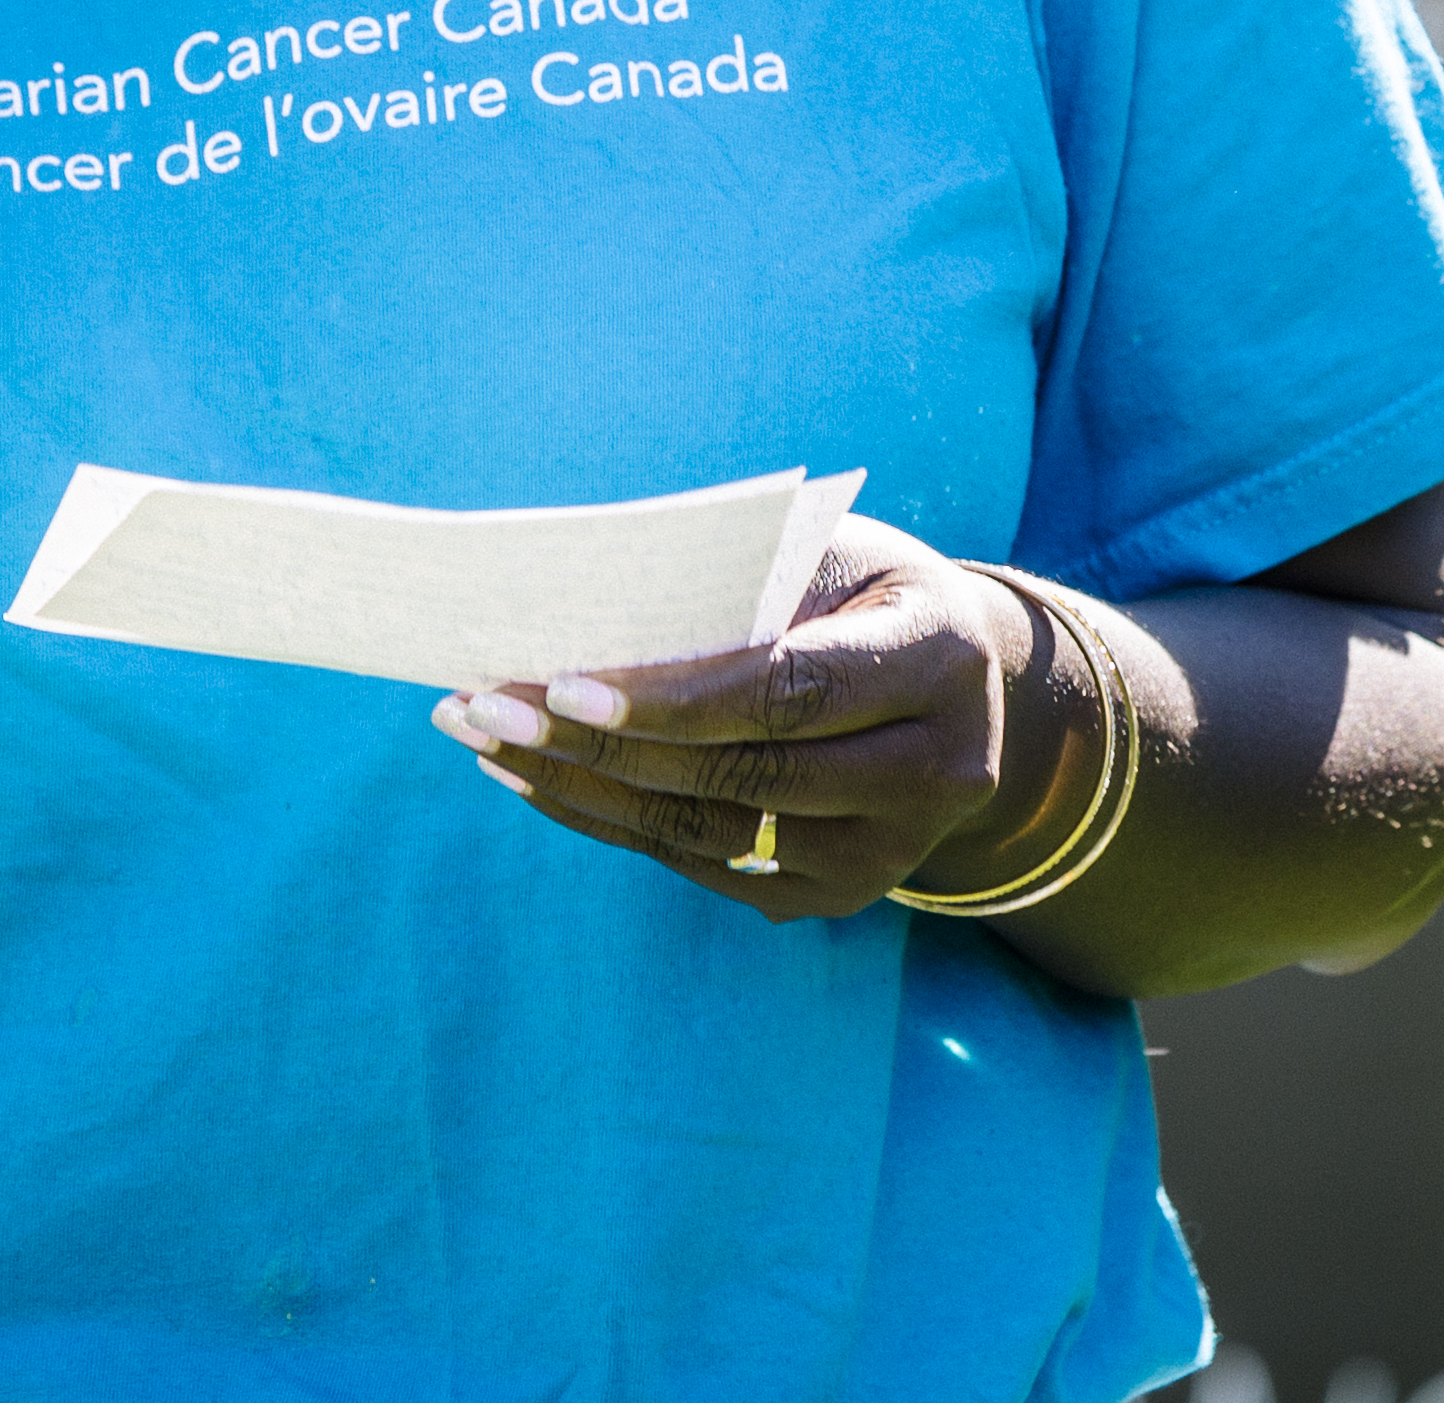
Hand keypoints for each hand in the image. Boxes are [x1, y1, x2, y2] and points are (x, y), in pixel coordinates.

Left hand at [433, 519, 1050, 924]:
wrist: (963, 682)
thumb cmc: (863, 588)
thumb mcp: (825, 551)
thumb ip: (732, 580)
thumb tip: (580, 611)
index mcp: (938, 658)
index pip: (787, 690)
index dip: (672, 697)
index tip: (561, 683)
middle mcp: (937, 770)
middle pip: (740, 773)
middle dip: (596, 743)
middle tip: (480, 706)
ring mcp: (891, 850)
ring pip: (712, 832)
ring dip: (582, 788)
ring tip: (484, 739)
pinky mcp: (840, 892)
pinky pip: (706, 865)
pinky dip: (612, 821)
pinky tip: (538, 778)